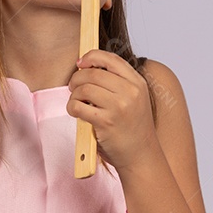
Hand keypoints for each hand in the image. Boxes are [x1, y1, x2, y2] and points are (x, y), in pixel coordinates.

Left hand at [67, 49, 159, 172]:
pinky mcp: (105, 122)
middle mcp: (130, 92)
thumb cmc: (133, 128)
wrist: (141, 156)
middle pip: (93, 72)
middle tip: (73, 86)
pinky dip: (72, 108)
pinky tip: (76, 113)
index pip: (110, 58)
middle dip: (77, 78)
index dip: (92, 56)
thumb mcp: (135, 99)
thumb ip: (117, 82)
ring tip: (76, 102)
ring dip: (74, 94)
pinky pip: (78, 106)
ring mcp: (119, 107)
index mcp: (137, 83)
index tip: (81, 62)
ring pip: (84, 88)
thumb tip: (87, 66)